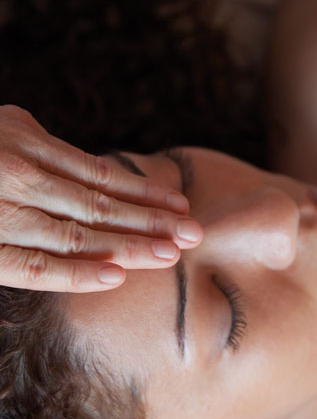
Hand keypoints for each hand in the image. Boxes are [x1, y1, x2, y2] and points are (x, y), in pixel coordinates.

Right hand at [0, 105, 202, 292]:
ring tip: (171, 255)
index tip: (181, 205)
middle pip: (99, 206)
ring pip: (78, 237)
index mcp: (27, 146)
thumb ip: (35, 141)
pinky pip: (35, 268)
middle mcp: (20, 177)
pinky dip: (78, 274)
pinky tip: (118, 277)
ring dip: (130, 247)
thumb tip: (68, 151)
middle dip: (152, 221)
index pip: (100, 174)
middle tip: (194, 233)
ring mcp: (2, 214)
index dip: (145, 192)